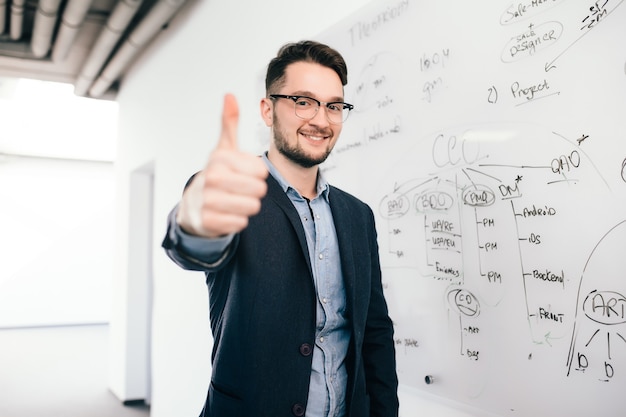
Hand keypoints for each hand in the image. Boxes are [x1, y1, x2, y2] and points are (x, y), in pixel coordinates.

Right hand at [176, 94, 267, 237]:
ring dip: (248, 206)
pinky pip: (241, 223)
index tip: (243, 173)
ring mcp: (207, 200)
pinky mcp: (207, 221)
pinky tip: (227, 213)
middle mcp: (210, 177)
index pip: (261, 170)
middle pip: (259, 190)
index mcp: (219, 158)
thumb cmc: (216, 174)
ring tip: (234, 200)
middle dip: (254, 192)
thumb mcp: (223, 149)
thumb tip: (229, 96)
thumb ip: (229, 124)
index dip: (258, 174)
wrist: (193, 205)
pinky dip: (238, 220)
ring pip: (252, 207)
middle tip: (240, 189)